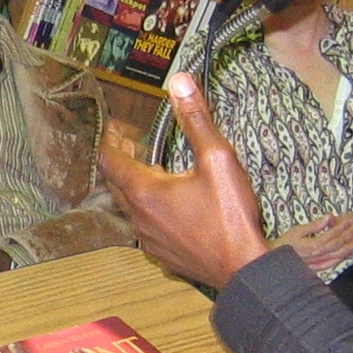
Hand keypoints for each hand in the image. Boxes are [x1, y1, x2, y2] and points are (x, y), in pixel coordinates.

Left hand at [100, 76, 269, 289]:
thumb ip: (196, 120)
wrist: (242, 269)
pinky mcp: (162, 254)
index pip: (110, 160)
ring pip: (130, 205)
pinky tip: (169, 202)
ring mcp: (148, 238)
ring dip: (135, 183)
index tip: (117, 127)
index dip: (110, 139)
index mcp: (145, 192)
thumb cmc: (230, 217)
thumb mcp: (218, 160)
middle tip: (131, 142)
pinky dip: (148, 206)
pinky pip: (145, 224)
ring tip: (152, 168)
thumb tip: (179, 83)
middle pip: (116, 182)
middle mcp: (139, 217)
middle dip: (121, 159)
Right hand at [281, 214, 352, 273]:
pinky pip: (333, 264)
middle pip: (341, 247)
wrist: (273, 260)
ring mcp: (318, 263)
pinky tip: (346, 255)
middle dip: (352, 238)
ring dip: (351, 249)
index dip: (343, 228)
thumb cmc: (284, 243)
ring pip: (339, 256)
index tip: (350, 221)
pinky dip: (341, 258)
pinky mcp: (316, 268)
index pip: (334, 235)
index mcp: (315, 245)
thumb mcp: (298, 230)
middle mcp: (319, 255)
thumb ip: (316, 225)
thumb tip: (330, 217)